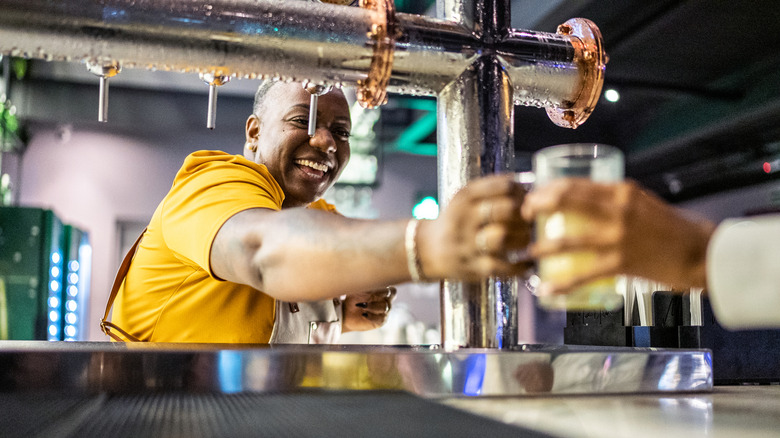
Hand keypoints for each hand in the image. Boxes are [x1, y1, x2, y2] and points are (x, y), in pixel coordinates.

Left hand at [342, 286, 396, 332]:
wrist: (347, 314)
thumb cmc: (353, 299)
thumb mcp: (357, 291)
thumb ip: (365, 287)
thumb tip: (369, 282)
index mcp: (382, 292)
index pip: (391, 289)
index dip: (385, 288)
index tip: (374, 287)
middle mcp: (385, 301)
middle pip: (392, 294)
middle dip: (382, 293)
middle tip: (372, 294)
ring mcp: (384, 311)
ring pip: (385, 307)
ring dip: (372, 306)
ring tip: (361, 305)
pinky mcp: (380, 321)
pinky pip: (381, 318)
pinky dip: (371, 316)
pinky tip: (363, 314)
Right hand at [418, 174, 531, 280]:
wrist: (427, 250)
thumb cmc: (456, 221)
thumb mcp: (465, 198)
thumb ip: (493, 189)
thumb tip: (527, 185)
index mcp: (465, 197)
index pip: (502, 187)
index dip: (522, 192)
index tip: (527, 198)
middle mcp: (464, 218)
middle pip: (504, 210)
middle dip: (524, 214)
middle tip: (530, 219)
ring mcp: (467, 244)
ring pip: (502, 237)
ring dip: (523, 237)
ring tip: (527, 237)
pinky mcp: (473, 268)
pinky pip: (502, 267)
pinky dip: (520, 266)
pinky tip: (528, 262)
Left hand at [521, 178, 715, 294]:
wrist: (703, 253)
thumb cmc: (674, 229)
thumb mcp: (643, 203)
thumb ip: (615, 202)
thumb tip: (585, 204)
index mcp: (622, 191)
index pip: (574, 183)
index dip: (547, 189)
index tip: (533, 196)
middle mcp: (617, 209)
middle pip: (564, 201)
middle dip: (536, 208)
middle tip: (524, 217)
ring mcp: (618, 236)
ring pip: (567, 240)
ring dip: (541, 247)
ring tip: (528, 252)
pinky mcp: (621, 263)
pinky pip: (582, 275)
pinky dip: (560, 283)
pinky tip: (545, 289)